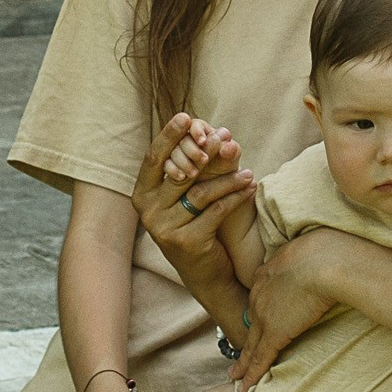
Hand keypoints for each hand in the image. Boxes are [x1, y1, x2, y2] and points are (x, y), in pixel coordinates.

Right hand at [134, 114, 251, 285]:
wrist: (206, 274)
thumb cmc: (197, 225)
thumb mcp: (190, 195)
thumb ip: (197, 166)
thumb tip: (220, 132)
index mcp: (142, 195)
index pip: (153, 158)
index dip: (168, 136)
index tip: (186, 117)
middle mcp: (147, 212)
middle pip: (179, 172)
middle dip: (206, 154)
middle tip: (228, 141)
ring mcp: (164, 228)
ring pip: (201, 192)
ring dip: (228, 179)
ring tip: (248, 172)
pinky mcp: (185, 242)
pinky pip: (215, 211)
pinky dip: (235, 197)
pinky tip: (249, 187)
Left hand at [234, 236, 340, 385]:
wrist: (325, 262)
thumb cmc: (327, 250)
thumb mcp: (311, 247)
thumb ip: (307, 257)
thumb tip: (319, 259)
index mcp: (268, 272)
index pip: (260, 296)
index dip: (259, 310)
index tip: (259, 319)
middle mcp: (260, 294)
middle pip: (251, 321)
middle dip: (246, 337)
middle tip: (239, 354)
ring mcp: (265, 315)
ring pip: (251, 343)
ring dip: (243, 362)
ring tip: (235, 376)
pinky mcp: (275, 333)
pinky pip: (259, 358)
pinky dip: (251, 374)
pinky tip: (243, 387)